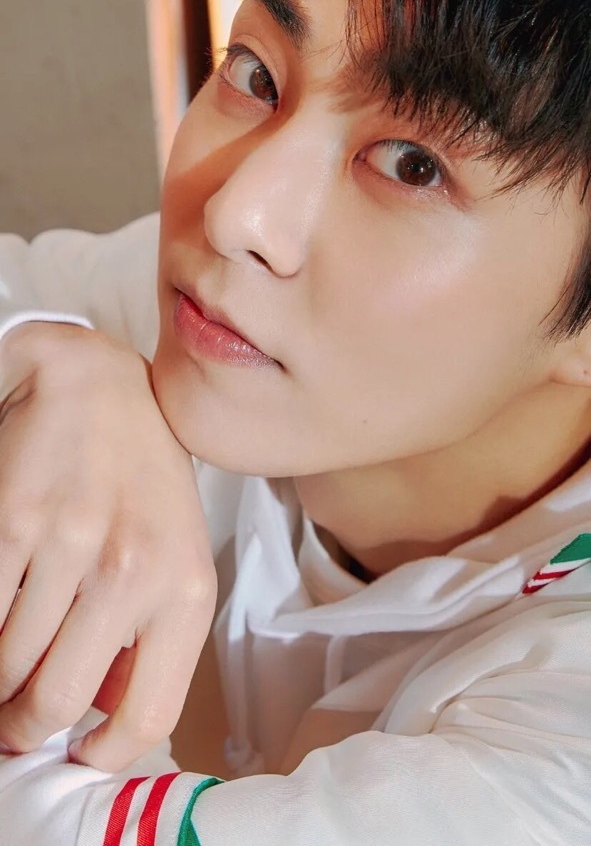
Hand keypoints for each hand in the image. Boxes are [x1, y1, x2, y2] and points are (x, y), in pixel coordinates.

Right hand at [0, 322, 216, 770]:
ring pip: (8, 665)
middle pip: (58, 702)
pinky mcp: (14, 518)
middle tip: (15, 717)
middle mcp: (135, 570)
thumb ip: (151, 637)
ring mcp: (72, 543)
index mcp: (187, 588)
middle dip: (26, 726)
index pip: (148, 715)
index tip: (77, 752)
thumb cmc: (140, 477)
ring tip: (8, 658)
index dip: (103, 753)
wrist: (99, 384)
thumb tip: (98, 719)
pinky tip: (1, 610)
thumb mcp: (176, 554)